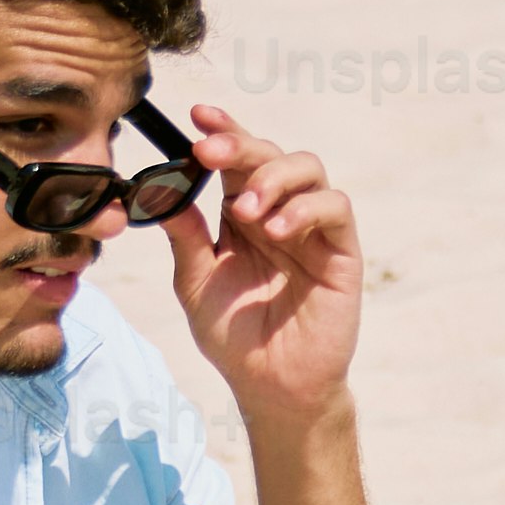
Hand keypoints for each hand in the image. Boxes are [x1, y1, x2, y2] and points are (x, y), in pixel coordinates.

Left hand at [158, 97, 363, 441]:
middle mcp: (280, 213)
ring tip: (245, 209)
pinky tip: (277, 230)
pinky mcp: (342, 253)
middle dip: (238, 145)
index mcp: (243, 215)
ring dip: (273, 176)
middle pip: (269, 153)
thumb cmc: (235, 338)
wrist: (270, 387)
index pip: (237, 160)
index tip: (196, 116)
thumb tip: (161, 187)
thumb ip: (184, 236)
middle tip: (208, 154)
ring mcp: (314, 230)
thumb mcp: (195, 282)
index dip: (223, 129)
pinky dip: (306, 208)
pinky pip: (336, 208)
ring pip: (308, 168)